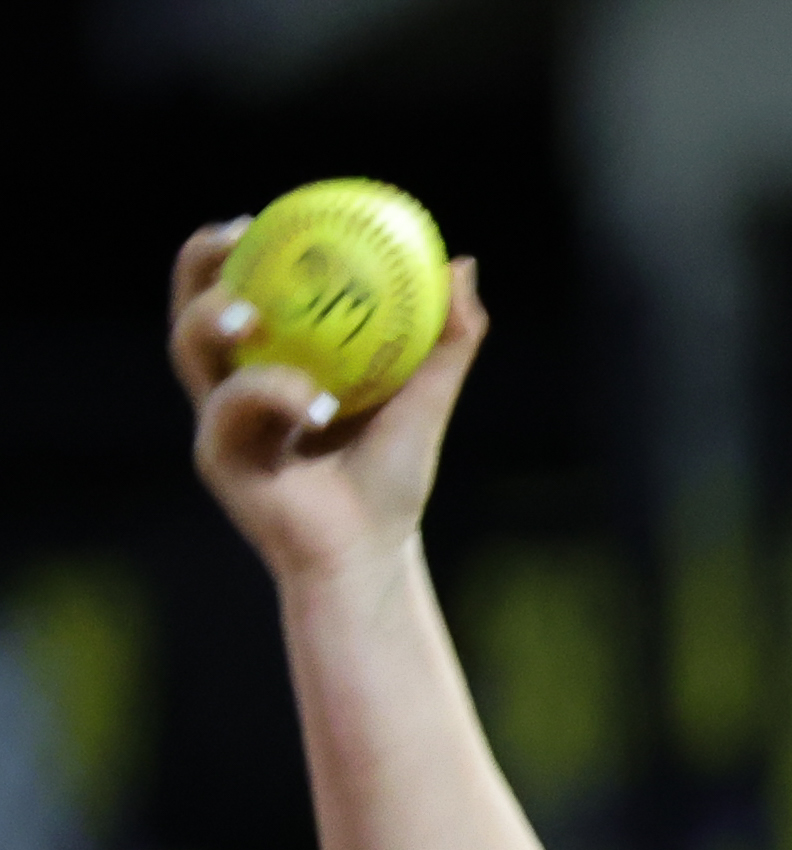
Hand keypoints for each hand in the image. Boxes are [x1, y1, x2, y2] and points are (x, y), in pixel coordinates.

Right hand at [168, 219, 488, 582]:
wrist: (372, 553)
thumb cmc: (390, 481)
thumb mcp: (425, 401)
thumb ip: (446, 341)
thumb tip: (463, 265)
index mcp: (270, 366)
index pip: (238, 293)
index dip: (235, 250)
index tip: (260, 215)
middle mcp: (234, 388)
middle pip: (191, 310)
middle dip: (200, 267)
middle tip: (235, 236)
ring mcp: (219, 422)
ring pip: (193, 352)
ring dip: (215, 320)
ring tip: (249, 314)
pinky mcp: (218, 458)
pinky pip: (233, 409)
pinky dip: (271, 394)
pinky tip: (313, 400)